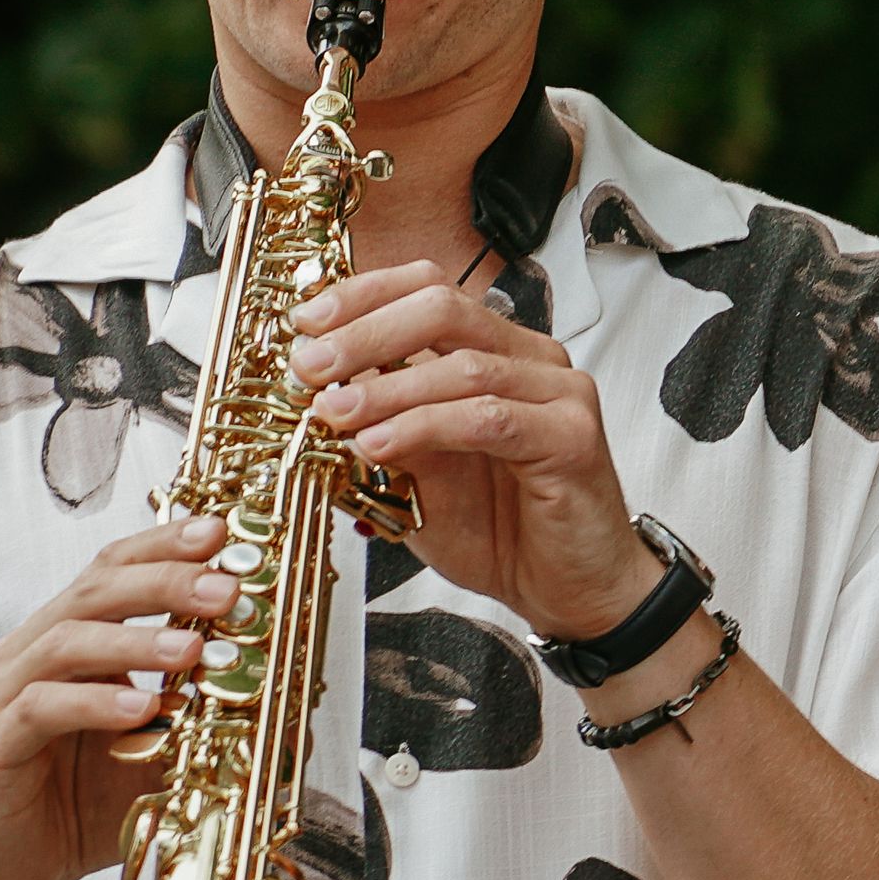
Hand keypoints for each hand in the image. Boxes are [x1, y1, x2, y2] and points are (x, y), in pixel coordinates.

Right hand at [0, 514, 235, 879]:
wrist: (6, 873)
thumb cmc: (82, 804)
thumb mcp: (162, 753)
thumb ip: (207, 718)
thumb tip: (289, 701)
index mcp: (73, 642)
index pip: (114, 570)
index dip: (164, 545)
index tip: (222, 531)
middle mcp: (35, 657)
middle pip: (95, 591)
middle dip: (165, 583)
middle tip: (225, 590)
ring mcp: (6, 699)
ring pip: (67, 643)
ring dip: (136, 641)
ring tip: (192, 649)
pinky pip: (41, 710)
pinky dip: (94, 704)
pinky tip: (139, 709)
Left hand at [288, 261, 654, 643]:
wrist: (569, 591)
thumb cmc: (502, 530)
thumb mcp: (420, 474)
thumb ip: (385, 425)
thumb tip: (320, 391)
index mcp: (497, 352)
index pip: (430, 289)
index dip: (364, 296)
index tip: (306, 323)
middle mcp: (532, 360)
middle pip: (445, 307)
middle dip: (365, 332)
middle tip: (310, 365)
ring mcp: (559, 394)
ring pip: (463, 366)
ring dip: (387, 389)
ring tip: (334, 413)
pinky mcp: (572, 436)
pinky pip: (489, 419)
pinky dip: (425, 428)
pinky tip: (379, 446)